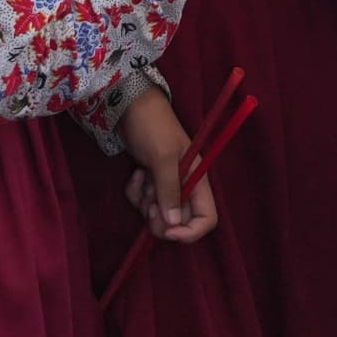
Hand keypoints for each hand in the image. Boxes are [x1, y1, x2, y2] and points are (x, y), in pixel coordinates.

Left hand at [118, 86, 222, 244]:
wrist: (129, 105)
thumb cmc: (152, 125)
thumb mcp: (162, 156)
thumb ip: (169, 189)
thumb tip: (174, 223)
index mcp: (198, 179)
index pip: (207, 219)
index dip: (190, 231)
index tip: (168, 231)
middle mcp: (185, 186)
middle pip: (179, 222)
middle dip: (160, 217)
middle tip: (149, 201)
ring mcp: (166, 184)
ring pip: (157, 213)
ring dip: (145, 202)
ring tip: (142, 177)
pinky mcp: (150, 181)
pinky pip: (143, 201)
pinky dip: (136, 192)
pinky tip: (136, 173)